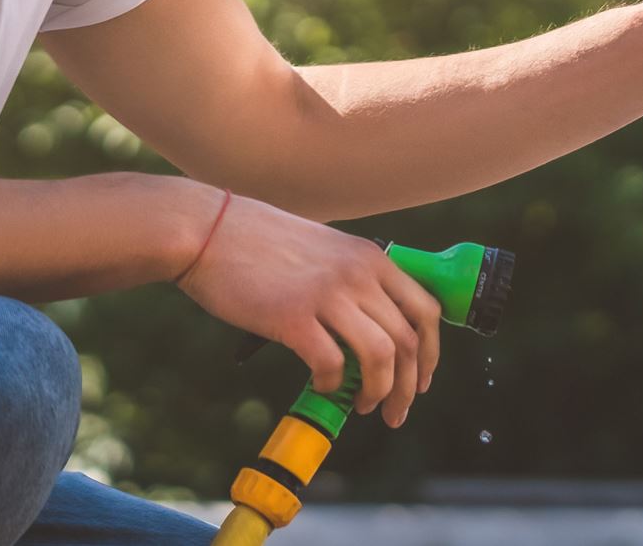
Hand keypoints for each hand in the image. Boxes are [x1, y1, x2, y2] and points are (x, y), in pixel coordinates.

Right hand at [176, 192, 442, 425]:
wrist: (211, 231)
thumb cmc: (263, 244)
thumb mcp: (327, 250)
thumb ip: (355, 280)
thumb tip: (374, 330)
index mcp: (371, 258)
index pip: (425, 310)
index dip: (431, 353)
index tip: (421, 380)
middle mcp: (359, 274)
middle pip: (409, 341)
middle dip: (409, 386)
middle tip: (396, 412)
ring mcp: (328, 295)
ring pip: (381, 356)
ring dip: (379, 391)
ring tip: (365, 406)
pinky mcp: (293, 317)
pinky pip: (332, 363)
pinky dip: (334, 384)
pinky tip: (324, 385)